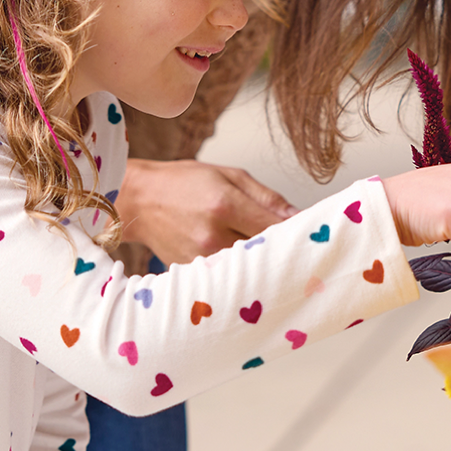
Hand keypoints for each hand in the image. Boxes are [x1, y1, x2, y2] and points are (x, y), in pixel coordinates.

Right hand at [116, 158, 297, 261]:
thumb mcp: (229, 175)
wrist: (139, 199)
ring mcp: (201, 257)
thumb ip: (266, 196)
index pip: (275, 227)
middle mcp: (212, 235)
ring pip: (249, 269)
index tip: (311, 234)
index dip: (297, 232)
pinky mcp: (193, 271)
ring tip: (272, 255)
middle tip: (300, 248)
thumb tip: (298, 215)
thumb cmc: (182, 182)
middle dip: (283, 250)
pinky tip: (247, 265)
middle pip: (264, 252)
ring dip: (263, 263)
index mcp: (224, 205)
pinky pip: (229, 276)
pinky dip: (242, 271)